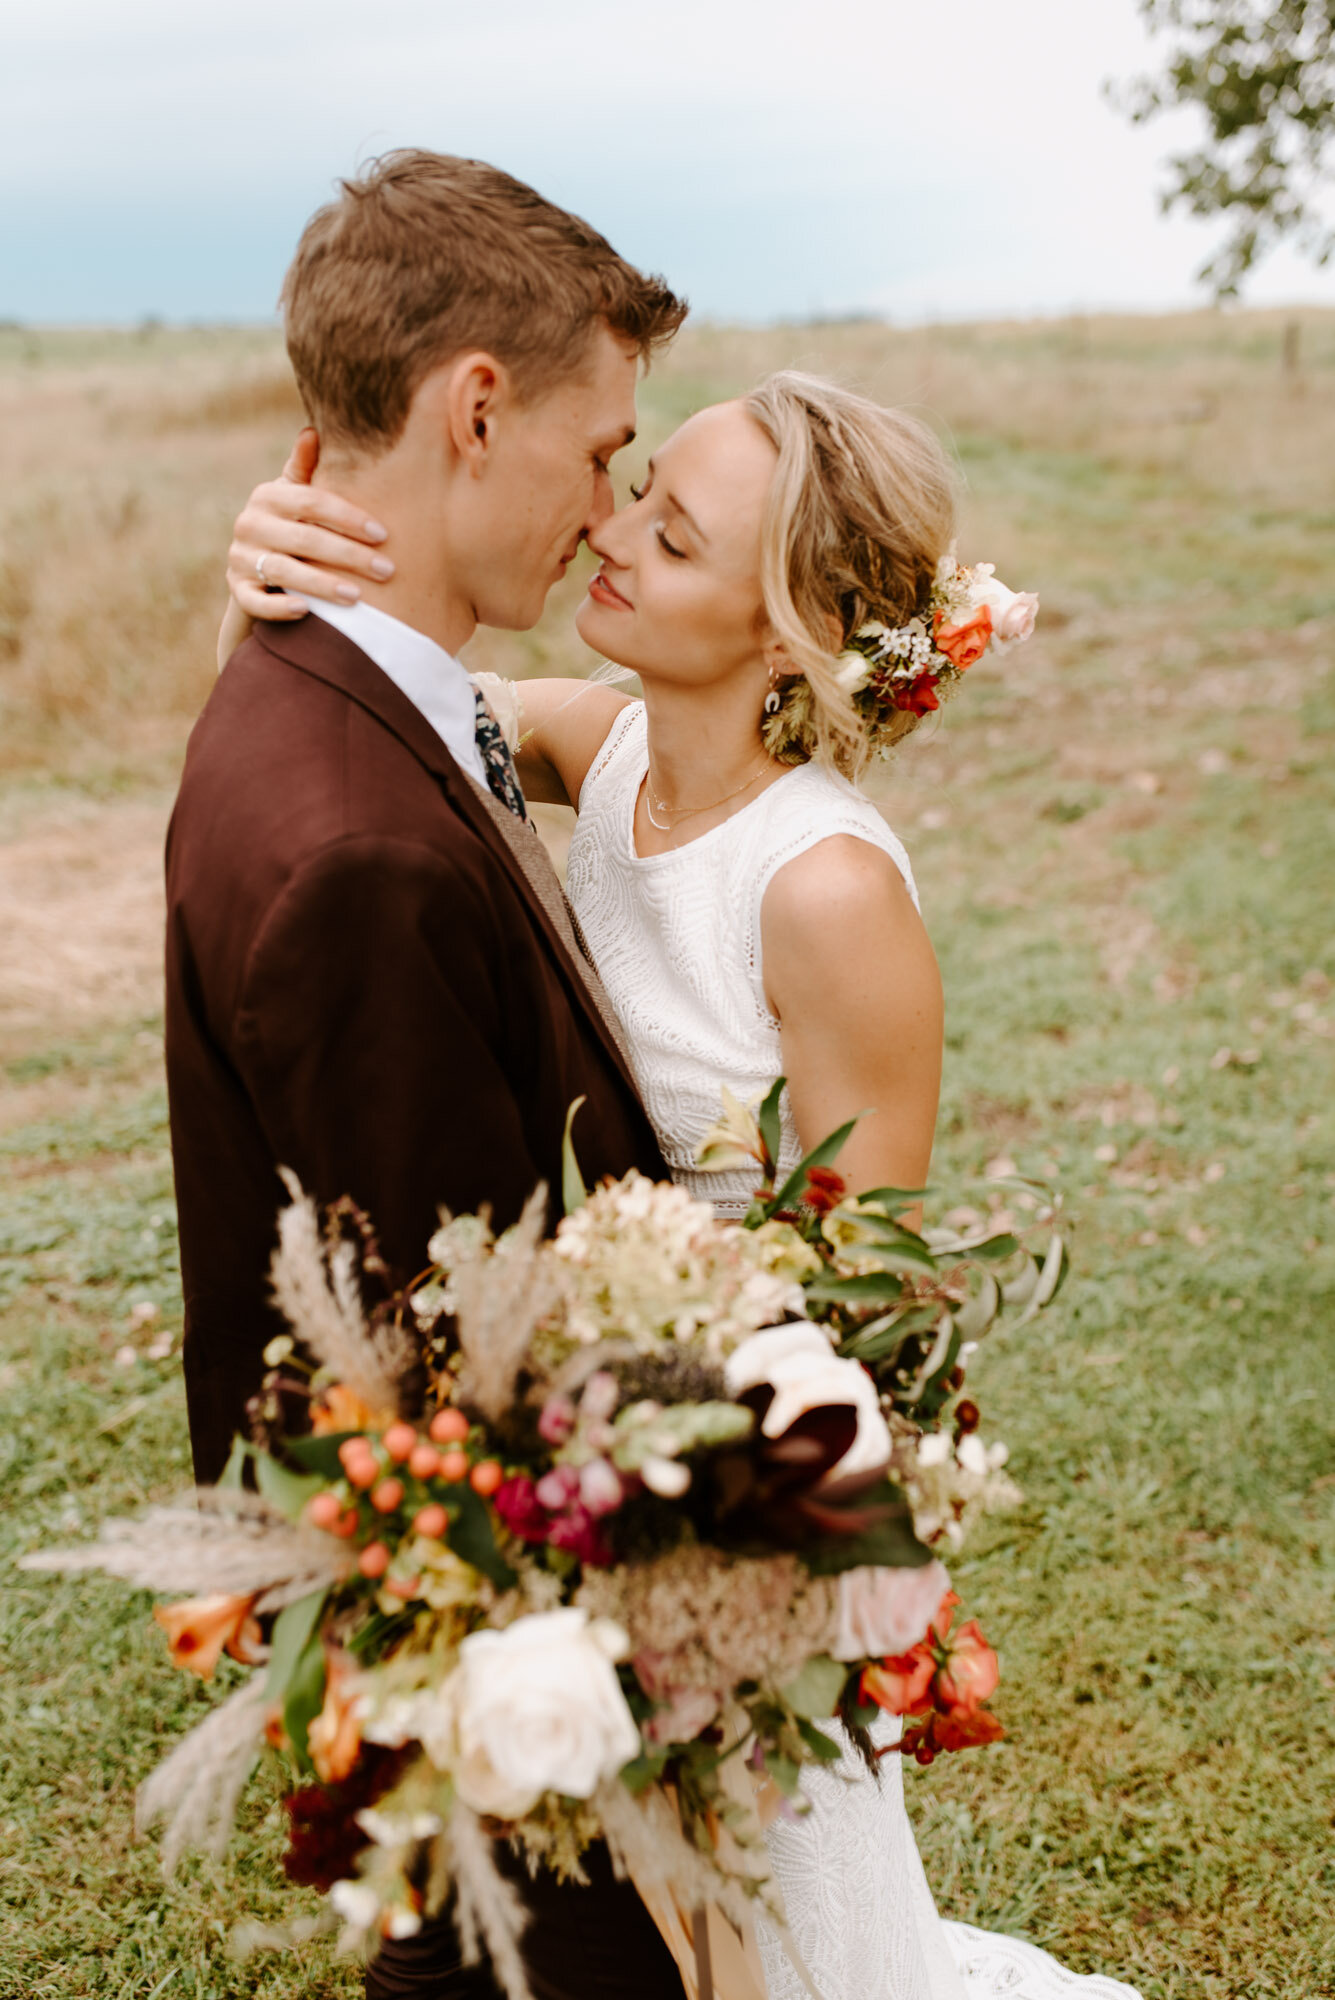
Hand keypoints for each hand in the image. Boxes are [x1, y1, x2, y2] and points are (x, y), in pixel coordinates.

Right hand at [225, 428, 394, 622]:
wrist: (257, 568)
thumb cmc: (291, 525)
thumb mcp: (296, 495)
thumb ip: (306, 468)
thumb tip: (313, 431)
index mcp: (268, 496)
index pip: (312, 502)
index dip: (349, 518)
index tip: (383, 534)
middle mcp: (250, 524)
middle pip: (304, 539)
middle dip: (349, 556)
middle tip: (387, 570)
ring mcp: (241, 558)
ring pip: (284, 571)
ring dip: (323, 585)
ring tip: (357, 597)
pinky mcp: (237, 589)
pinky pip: (256, 601)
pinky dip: (279, 607)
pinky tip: (307, 610)